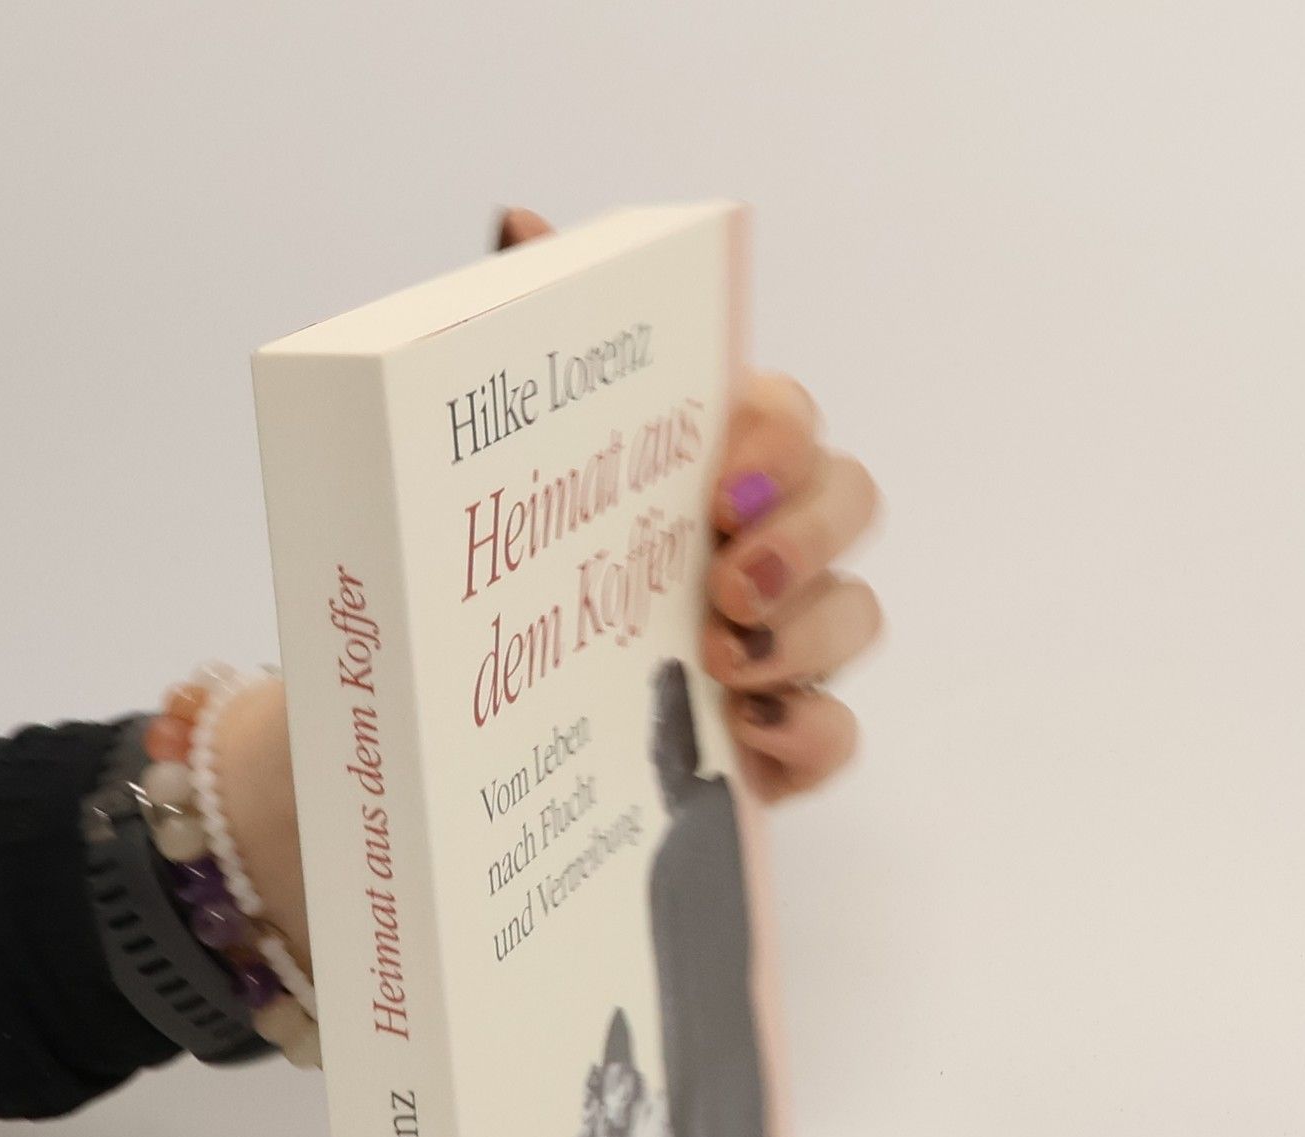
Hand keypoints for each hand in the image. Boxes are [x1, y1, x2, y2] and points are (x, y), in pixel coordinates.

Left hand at [499, 205, 883, 803]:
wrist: (448, 727)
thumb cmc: (489, 579)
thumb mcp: (489, 467)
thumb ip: (521, 346)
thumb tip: (520, 226)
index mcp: (703, 463)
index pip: (785, 415)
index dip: (779, 439)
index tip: (725, 483)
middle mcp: (760, 543)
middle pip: (850, 502)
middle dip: (807, 535)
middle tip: (728, 584)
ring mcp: (779, 644)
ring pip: (856, 615)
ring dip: (805, 636)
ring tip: (723, 666)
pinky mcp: (773, 743)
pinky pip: (837, 735)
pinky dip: (810, 734)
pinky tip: (750, 736)